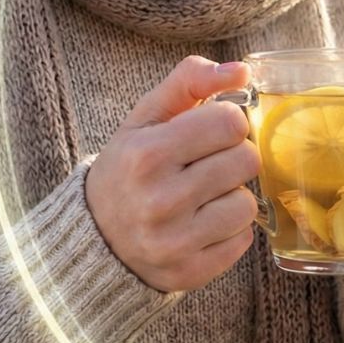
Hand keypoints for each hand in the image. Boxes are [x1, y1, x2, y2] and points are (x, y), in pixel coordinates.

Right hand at [85, 56, 260, 293]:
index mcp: (147, 154)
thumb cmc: (129, 168)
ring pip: (248, 204)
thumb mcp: (145, 118)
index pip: (230, 122)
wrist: (96, 237)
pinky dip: (229, 230)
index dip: (226, 123)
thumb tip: (242, 70)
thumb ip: (189, 81)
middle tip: (206, 165)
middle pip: (246, 160)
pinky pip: (243, 240)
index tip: (209, 133)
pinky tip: (201, 224)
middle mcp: (160, 200)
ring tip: (203, 197)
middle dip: (232, 157)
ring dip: (232, 196)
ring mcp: (174, 242)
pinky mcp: (189, 272)